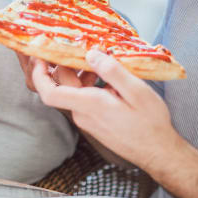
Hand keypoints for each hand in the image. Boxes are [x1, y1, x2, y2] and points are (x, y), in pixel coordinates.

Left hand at [31, 49, 177, 170]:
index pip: (50, 92)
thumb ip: (112, 71)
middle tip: (77, 45)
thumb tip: (91, 54)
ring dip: (79, 73)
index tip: (39, 56)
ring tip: (97, 59)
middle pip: (62, 85)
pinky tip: (104, 77)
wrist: (158, 152)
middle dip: (65, 64)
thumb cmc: (150, 123)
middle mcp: (82, 113)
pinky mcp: (93, 121)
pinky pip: (82, 98)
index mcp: (89, 104)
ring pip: (72, 90)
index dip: (39, 74)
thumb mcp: (137, 91)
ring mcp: (86, 119)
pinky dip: (87, 83)